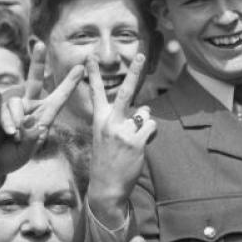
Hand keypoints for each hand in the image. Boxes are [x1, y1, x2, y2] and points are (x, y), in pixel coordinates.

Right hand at [0, 44, 83, 178]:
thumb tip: (32, 122)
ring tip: (15, 135)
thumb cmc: (12, 158)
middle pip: (35, 80)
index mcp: (43, 116)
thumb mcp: (26, 153)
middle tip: (40, 43)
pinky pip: (5, 109)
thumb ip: (31, 140)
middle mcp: (29, 107)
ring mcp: (12, 107)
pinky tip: (7, 132)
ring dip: (16, 118)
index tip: (81, 67)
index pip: (58, 98)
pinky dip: (7, 121)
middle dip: (37, 62)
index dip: (69, 83)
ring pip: (17, 101)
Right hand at [87, 55, 154, 207]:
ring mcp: (122, 131)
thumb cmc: (107, 160)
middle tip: (140, 54)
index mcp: (99, 120)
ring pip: (145, 113)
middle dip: (134, 71)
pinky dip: (150, 134)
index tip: (90, 57)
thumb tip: (145, 109)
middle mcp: (109, 122)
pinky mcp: (135, 141)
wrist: (106, 187)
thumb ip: (122, 120)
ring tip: (133, 140)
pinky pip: (151, 127)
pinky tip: (140, 146)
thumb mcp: (105, 136)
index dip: (93, 74)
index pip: (96, 93)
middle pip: (126, 91)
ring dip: (144, 123)